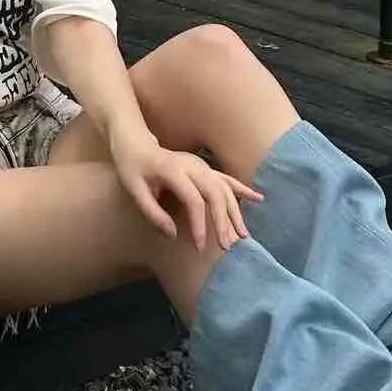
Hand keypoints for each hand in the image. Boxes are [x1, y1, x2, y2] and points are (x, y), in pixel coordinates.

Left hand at [108, 129, 262, 254]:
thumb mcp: (134, 191)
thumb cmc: (132, 168)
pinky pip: (227, 179)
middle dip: (223, 222)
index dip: (200, 225)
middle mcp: (193, 166)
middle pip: (215, 194)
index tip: (200, 247)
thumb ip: (153, 213)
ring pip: (225, 188)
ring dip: (236, 211)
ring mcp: (201, 165)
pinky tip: (259, 199)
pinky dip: (243, 190)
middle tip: (227, 246)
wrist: (135, 142)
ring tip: (244, 235)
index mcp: (174, 171)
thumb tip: (173, 235)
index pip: (194, 200)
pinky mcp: (204, 167)